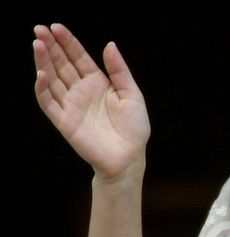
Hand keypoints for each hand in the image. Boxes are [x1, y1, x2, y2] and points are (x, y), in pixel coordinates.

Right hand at [33, 23, 149, 180]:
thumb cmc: (134, 129)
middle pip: (61, 64)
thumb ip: (119, 71)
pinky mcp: (64, 121)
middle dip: (50, 46)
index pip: (78, 57)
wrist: (130, 158)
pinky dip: (42, 89)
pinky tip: (41, 74)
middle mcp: (81, 91)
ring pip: (51, 79)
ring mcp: (71, 105)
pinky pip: (48, 103)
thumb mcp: (132, 95)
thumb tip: (109, 44)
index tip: (56, 27)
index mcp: (97, 82)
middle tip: (40, 29)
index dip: (67, 42)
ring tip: (38, 44)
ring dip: (43, 62)